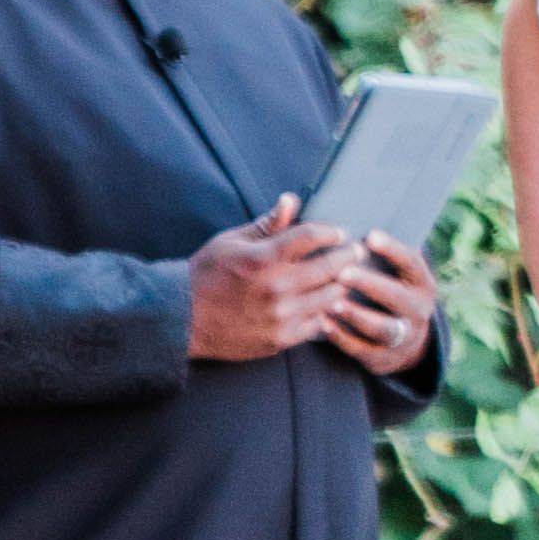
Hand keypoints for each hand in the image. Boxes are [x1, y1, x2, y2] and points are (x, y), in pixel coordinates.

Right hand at [187, 197, 365, 362]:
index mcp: (263, 259)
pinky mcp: (281, 339)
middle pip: (331, 267)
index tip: (338, 231)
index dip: (330, 231)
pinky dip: (326, 312)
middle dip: (348, 256)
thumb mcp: (231, 242)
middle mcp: (276, 288)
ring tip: (346, 276)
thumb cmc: (206, 275)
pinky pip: (318, 325)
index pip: (312, 237)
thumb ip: (267, 224)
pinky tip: (328, 303)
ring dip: (341, 285)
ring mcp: (281, 316)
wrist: (181, 320)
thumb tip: (292, 200)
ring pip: (330, 298)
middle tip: (357, 251)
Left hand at [321, 231, 438, 377]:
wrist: (404, 340)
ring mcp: (403, 336)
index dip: (394, 250)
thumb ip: (378, 249)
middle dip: (371, 284)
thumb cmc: (387, 289)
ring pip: (382, 327)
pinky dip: (342, 337)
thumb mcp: (394, 272)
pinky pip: (363, 349)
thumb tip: (349, 214)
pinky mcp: (384, 357)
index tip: (370, 236)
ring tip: (332, 302)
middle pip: (397, 297)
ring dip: (357, 315)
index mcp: (421, 282)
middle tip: (342, 272)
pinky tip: (322, 322)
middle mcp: (418, 310)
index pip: (412, 263)